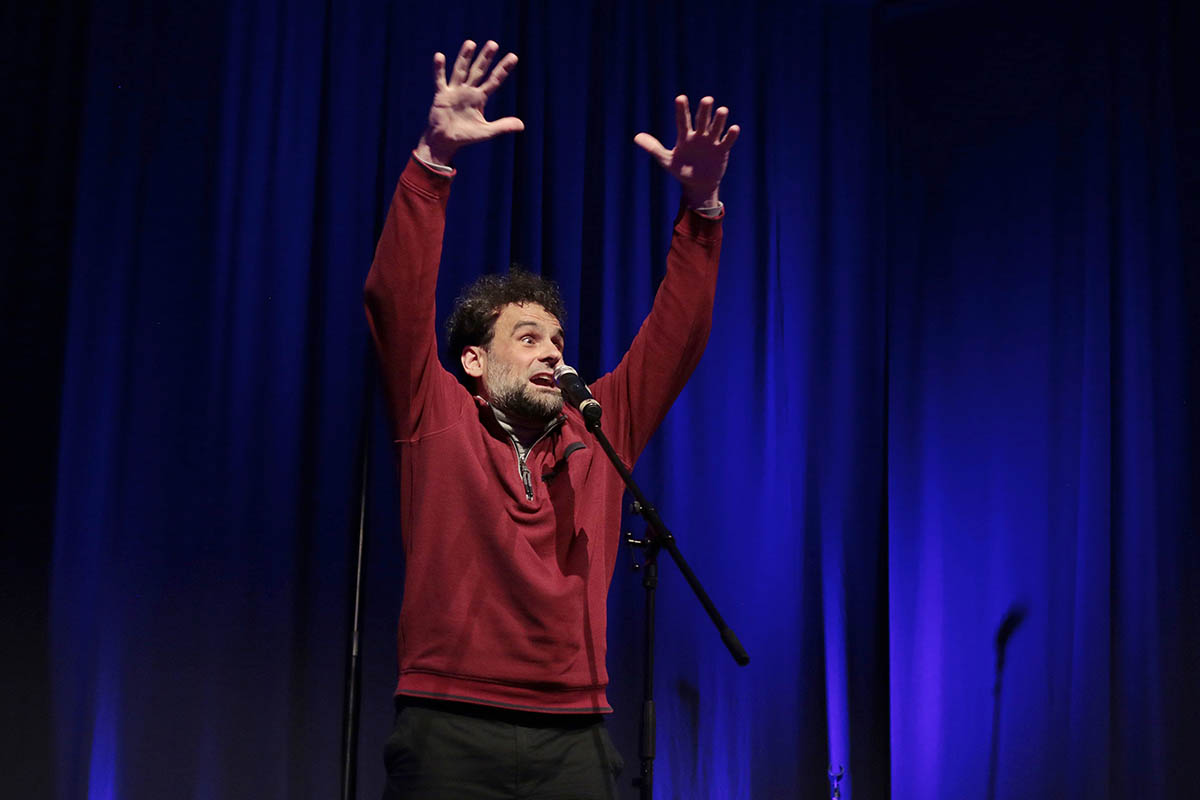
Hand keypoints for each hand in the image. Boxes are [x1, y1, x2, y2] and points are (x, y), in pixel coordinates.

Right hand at [415, 40, 523, 165]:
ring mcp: (455, 91)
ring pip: (461, 71)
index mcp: (480, 98)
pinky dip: (439, 69)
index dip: (503, 69)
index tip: (513, 57)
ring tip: (471, 43)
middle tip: (493, 44)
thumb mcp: (486, 131)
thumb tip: (522, 125)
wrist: (446, 142)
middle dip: (486, 58)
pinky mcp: (442, 95)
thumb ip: (503, 126)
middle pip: (479, 71)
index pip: (494, 80)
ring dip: (465, 57)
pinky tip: (439, 56)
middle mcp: (468, 91)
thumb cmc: (465, 136)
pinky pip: (440, 80)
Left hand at [634, 95, 739, 208]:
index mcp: (685, 136)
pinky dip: (731, 135)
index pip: (683, 120)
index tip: (680, 98)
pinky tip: (734, 128)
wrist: (697, 184)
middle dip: (704, 110)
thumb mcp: (666, 160)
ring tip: (722, 110)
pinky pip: (727, 141)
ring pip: (715, 128)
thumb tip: (636, 137)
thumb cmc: (681, 170)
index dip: (682, 110)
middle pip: (702, 120)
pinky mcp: (722, 151)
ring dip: (719, 120)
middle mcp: (699, 136)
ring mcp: (711, 142)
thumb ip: (653, 148)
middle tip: (707, 100)